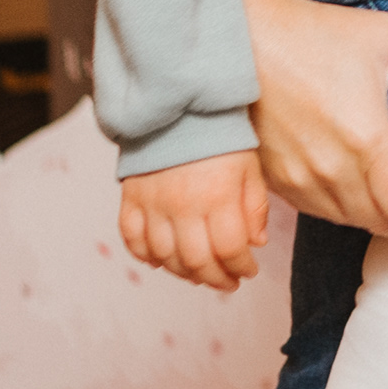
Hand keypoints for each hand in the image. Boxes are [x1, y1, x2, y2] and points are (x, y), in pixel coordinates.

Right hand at [120, 151, 274, 290]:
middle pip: (196, 261)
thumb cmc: (220, 136)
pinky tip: (161, 261)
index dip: (241, 268)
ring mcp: (153, 203)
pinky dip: (145, 256)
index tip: (249, 271)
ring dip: (184, 273)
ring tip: (200, 274)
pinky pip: (132, 238)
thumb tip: (256, 243)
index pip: (229, 250)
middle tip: (228, 282)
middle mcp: (183, 205)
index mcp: (218, 197)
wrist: (179, 105)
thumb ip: (254, 207)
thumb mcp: (250, 168)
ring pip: (164, 257)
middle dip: (216, 279)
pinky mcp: (131, 198)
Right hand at [238, 0, 387, 250]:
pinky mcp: (274, 181)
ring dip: (377, 220)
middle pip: (383, 223)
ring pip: (350, 221)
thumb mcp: (386, 33)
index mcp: (367, 142)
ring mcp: (299, 180)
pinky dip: (343, 210)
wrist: (238, 40)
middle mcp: (332, 171)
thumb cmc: (311, 33)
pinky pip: (318, 212)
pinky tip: (357, 194)